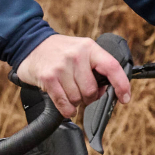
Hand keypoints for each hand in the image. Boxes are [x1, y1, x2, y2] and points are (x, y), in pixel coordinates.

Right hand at [14, 35, 131, 118]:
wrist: (29, 45)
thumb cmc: (58, 51)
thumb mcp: (79, 51)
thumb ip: (94, 67)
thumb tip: (105, 90)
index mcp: (89, 48)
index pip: (111, 67)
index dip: (121, 85)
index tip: (124, 98)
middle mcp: (76, 56)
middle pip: (91, 90)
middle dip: (88, 98)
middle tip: (81, 93)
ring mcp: (61, 67)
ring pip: (77, 99)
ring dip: (75, 103)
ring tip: (69, 93)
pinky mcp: (48, 78)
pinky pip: (64, 103)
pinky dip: (67, 110)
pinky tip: (66, 107)